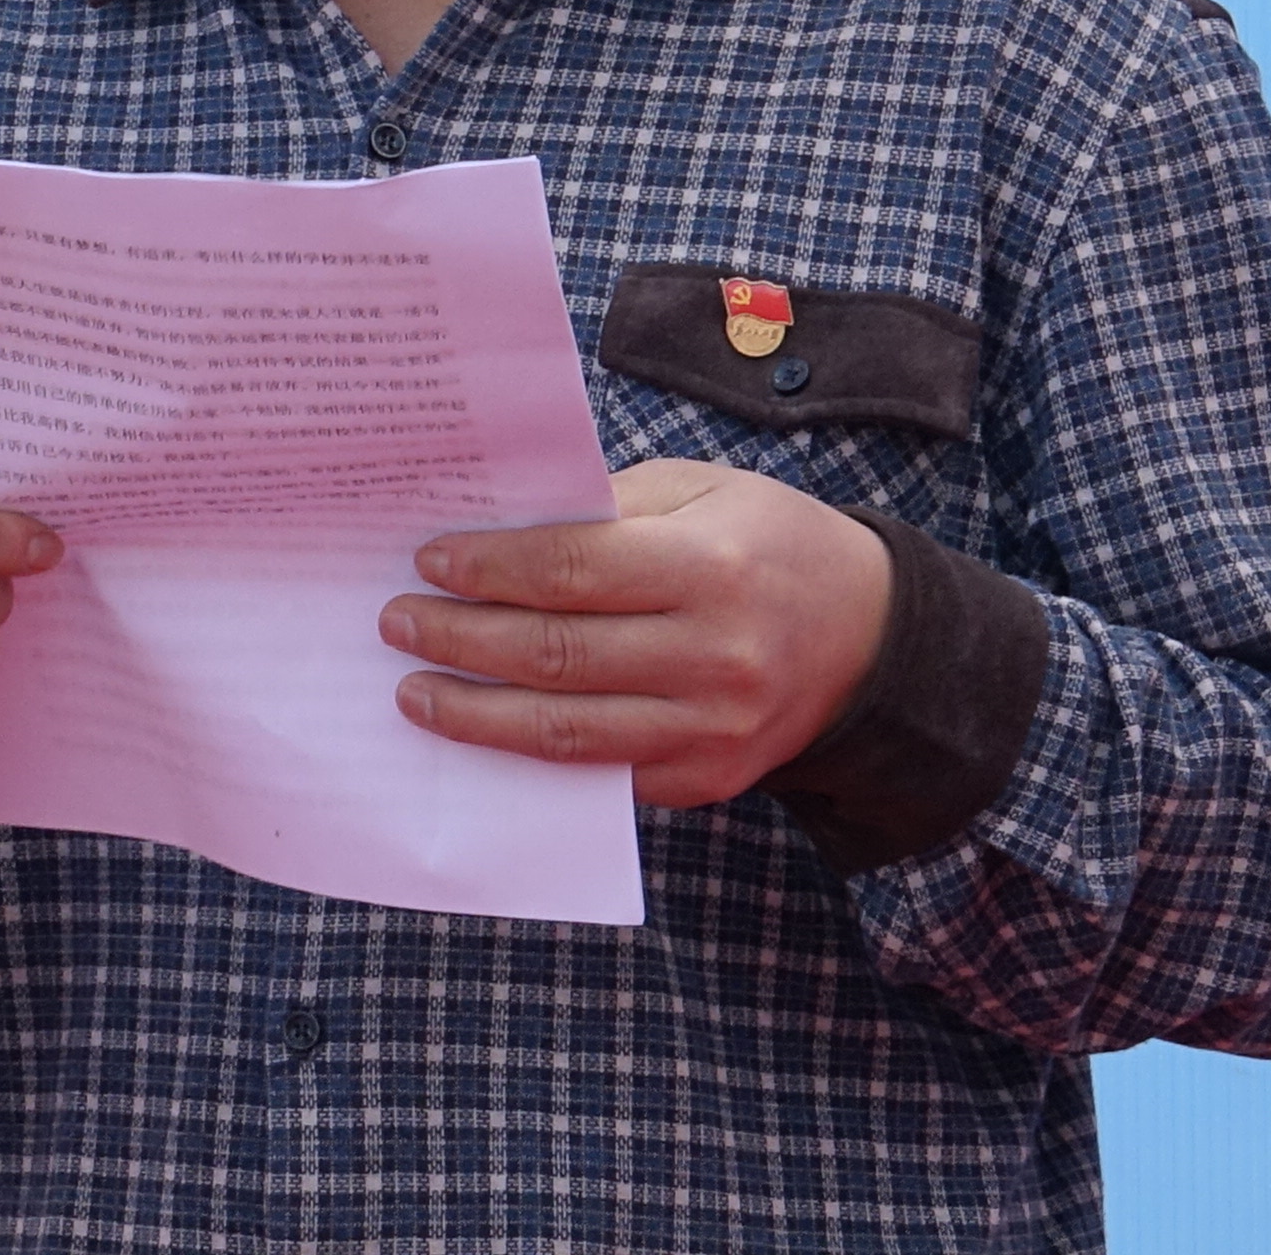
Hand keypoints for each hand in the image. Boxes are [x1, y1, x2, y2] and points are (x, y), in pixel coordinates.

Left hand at [381, 458, 890, 808]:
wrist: (871, 638)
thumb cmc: (770, 544)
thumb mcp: (702, 492)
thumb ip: (607, 511)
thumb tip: (497, 531)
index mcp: (710, 567)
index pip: (571, 572)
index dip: (489, 570)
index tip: (429, 562)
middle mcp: (714, 656)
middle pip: (556, 655)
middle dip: (461, 640)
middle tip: (399, 625)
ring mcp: (712, 729)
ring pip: (567, 732)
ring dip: (476, 716)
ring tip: (415, 694)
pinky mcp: (707, 779)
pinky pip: (601, 773)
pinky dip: (533, 756)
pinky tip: (484, 732)